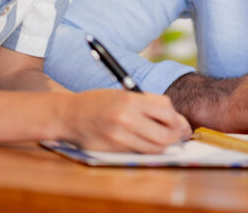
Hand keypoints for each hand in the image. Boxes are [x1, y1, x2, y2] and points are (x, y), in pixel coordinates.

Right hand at [62, 90, 190, 152]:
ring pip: (155, 148)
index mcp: (130, 99)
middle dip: (175, 135)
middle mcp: (126, 118)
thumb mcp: (124, 94)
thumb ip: (150, 104)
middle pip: (166, 134)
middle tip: (177, 134)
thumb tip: (177, 121)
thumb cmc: (99, 102)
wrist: (70, 115)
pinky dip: (147, 149)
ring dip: (163, 145)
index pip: (167, 111)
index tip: (177, 121)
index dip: (176, 118)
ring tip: (161, 138)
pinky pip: (140, 153)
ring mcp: (119, 137)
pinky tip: (145, 142)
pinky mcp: (114, 150)